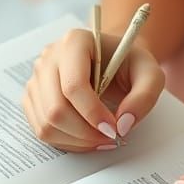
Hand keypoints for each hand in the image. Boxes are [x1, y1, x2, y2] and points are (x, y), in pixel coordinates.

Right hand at [21, 27, 164, 151]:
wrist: (114, 61)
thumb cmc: (129, 63)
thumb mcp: (150, 72)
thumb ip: (145, 96)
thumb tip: (123, 125)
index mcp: (75, 41)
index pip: (73, 85)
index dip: (92, 114)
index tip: (113, 130)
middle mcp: (49, 57)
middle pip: (56, 109)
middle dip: (85, 133)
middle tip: (111, 138)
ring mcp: (37, 77)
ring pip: (47, 124)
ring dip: (76, 141)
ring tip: (101, 138)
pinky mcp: (33, 97)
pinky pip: (42, 130)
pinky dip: (66, 141)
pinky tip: (87, 137)